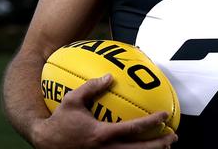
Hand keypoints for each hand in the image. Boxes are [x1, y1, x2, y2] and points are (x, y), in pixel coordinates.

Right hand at [32, 75, 177, 148]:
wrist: (44, 143)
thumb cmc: (59, 120)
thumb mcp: (72, 99)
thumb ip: (92, 87)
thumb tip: (110, 76)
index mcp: (100, 134)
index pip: (132, 129)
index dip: (151, 123)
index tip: (165, 116)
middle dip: (158, 145)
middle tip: (173, 137)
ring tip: (166, 147)